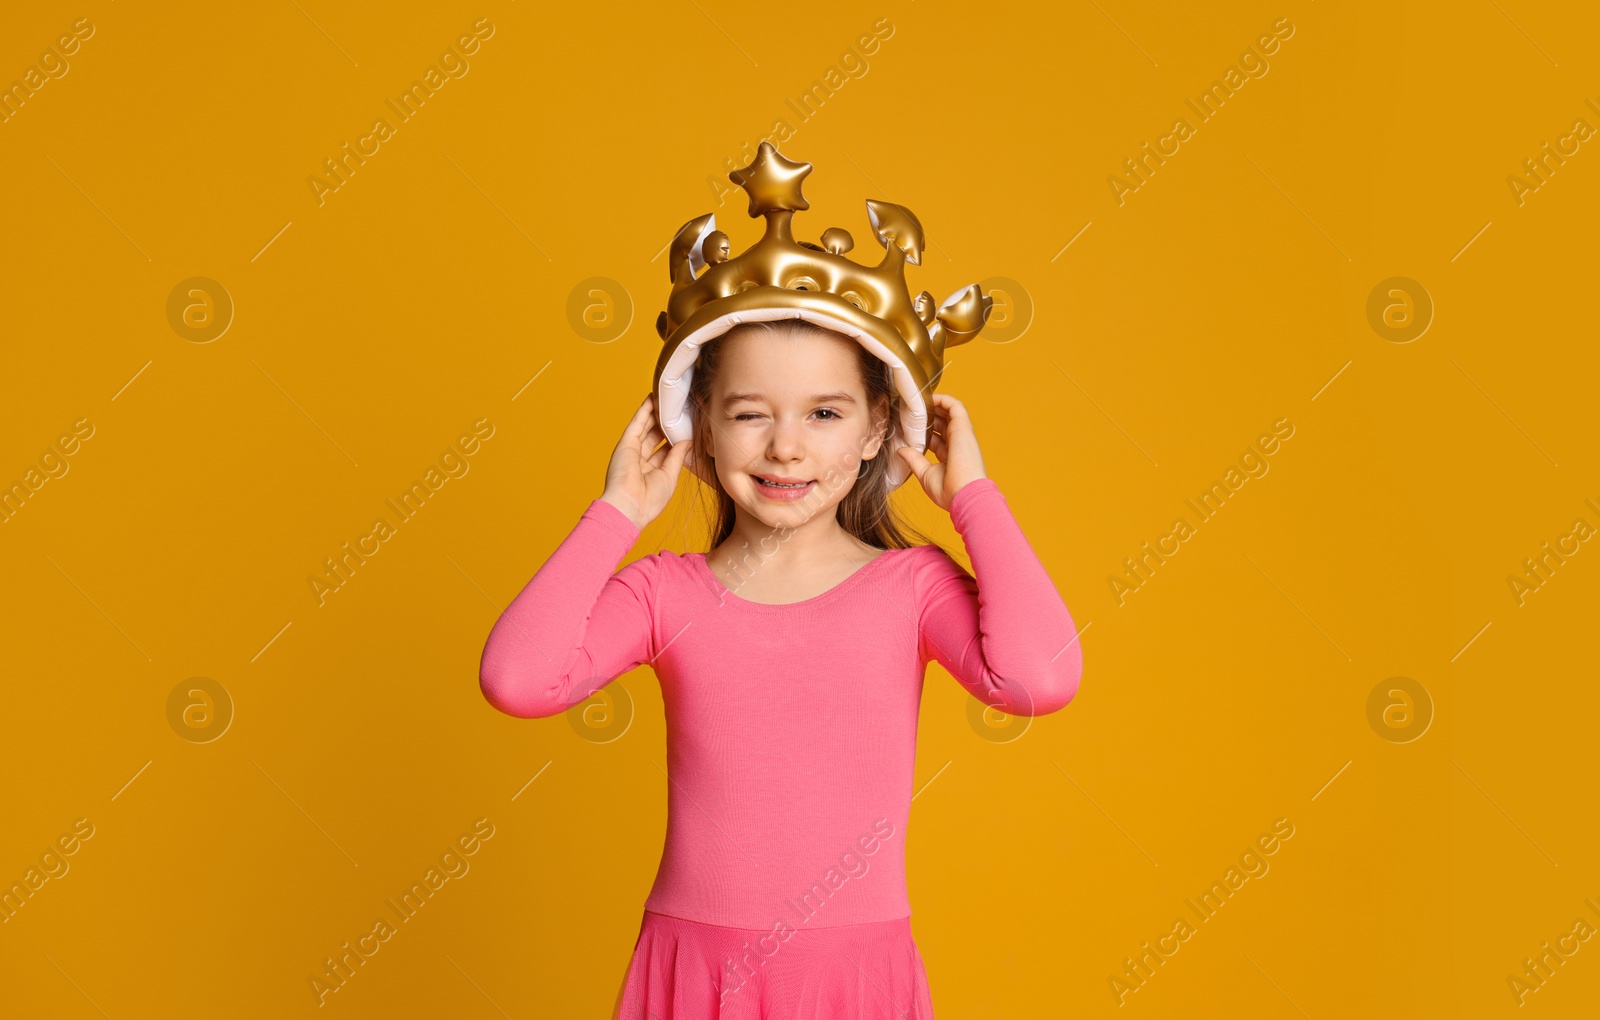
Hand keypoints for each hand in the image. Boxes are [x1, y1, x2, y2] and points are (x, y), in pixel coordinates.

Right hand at [600, 393, 691, 529]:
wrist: (630, 507)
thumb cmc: (650, 500)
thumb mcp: (670, 475)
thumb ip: (678, 456)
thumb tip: (687, 441)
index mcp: (652, 472)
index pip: (666, 450)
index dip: (675, 438)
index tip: (688, 426)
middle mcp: (641, 461)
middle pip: (656, 436)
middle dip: (666, 423)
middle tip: (679, 409)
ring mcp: (632, 451)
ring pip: (646, 427)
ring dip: (656, 413)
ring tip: (668, 398)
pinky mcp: (625, 444)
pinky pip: (637, 423)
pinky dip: (644, 410)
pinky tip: (652, 398)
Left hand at [895, 392, 986, 511]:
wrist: (965, 495)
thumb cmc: (949, 491)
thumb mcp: (925, 474)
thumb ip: (914, 459)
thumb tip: (901, 450)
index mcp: (949, 458)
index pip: (936, 440)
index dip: (923, 432)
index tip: (907, 426)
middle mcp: (957, 445)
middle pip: (943, 424)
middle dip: (928, 416)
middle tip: (910, 409)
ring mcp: (961, 435)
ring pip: (949, 413)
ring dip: (935, 405)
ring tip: (917, 399)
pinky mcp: (963, 427)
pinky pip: (955, 406)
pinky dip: (943, 399)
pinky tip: (928, 397)